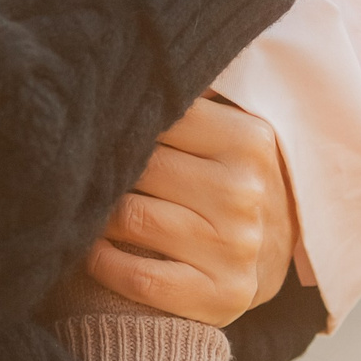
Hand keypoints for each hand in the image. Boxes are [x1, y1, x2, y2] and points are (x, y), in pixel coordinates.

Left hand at [87, 94, 296, 326]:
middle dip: (109, 171)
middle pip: (140, 167)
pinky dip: (104, 264)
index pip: (159, 117)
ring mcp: (235, 248)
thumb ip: (191, 101)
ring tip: (92, 211)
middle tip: (89, 173)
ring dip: (99, 217)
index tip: (103, 130)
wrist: (272, 259)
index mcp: (249, 139)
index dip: (123, 126)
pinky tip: (95, 252)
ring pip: (130, 218)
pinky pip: (139, 277)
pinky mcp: (220, 296)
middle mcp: (245, 192)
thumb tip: (130, 64)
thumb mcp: (229, 134)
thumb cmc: (232, 182)